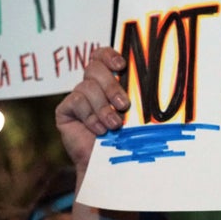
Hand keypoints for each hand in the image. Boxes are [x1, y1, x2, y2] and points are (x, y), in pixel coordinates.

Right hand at [55, 47, 129, 172]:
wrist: (109, 164)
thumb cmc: (127, 137)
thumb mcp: (136, 112)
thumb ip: (137, 94)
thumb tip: (155, 77)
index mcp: (109, 81)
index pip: (102, 56)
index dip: (108, 55)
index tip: (121, 66)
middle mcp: (91, 86)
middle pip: (94, 68)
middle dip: (111, 87)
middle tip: (123, 105)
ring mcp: (77, 97)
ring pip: (87, 87)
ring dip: (103, 108)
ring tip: (114, 125)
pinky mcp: (65, 110)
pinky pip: (76, 102)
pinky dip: (91, 116)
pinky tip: (99, 130)